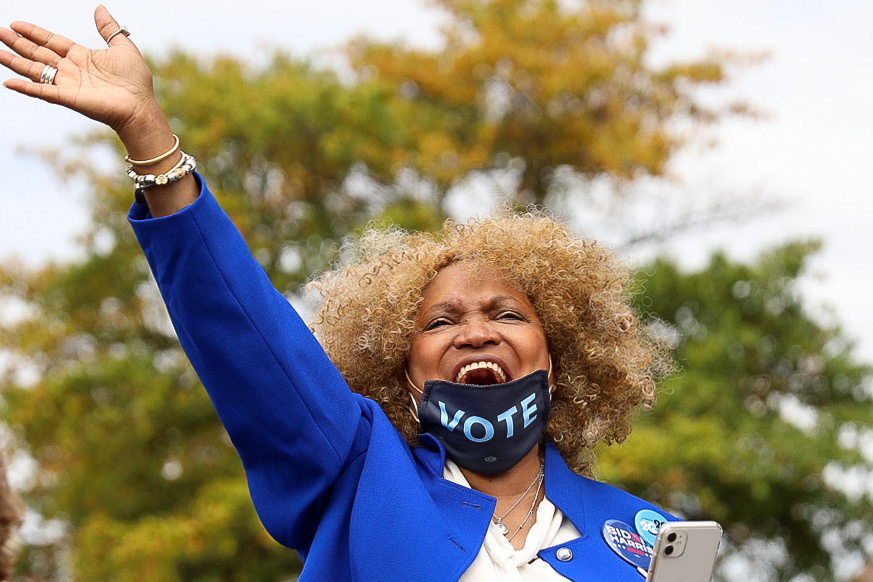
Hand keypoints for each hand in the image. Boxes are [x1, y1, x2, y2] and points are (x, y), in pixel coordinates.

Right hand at [0, 6, 158, 137]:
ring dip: (15, 62)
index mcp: (81, 56)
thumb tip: (99, 8)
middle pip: (38, 53)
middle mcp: (71, 70)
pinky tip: (9, 82)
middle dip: (18, 43)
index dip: (34, 33)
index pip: (51, 41)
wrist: (140, 105)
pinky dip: (26, 87)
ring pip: (35, 70)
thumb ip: (108, 28)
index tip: (16, 24)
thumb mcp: (122, 47)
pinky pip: (43, 91)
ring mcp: (68, 84)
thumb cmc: (136, 80)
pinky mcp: (68, 98)